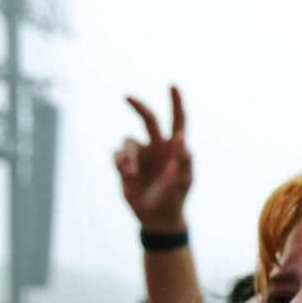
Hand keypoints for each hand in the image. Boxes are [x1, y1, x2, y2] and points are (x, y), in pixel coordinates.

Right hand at [114, 86, 193, 231]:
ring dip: (129, 157)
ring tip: (132, 174)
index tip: (173, 86)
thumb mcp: (183, 181)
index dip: (176, 103)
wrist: (156, 217)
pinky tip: (127, 175)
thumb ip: (184, 160)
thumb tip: (182, 137)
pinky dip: (120, 163)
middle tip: (127, 97)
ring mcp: (140, 154)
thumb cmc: (175, 198)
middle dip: (138, 106)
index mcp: (174, 148)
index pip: (178, 121)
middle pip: (148, 119)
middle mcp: (157, 146)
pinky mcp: (125, 164)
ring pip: (128, 141)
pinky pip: (117, 154)